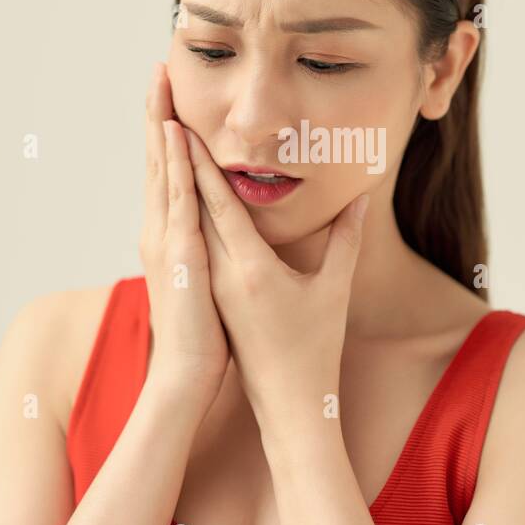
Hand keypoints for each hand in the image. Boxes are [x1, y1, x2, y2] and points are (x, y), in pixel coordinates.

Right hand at [138, 62, 229, 402]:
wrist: (191, 376)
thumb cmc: (210, 335)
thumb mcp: (218, 281)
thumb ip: (223, 251)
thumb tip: (239, 233)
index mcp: (174, 234)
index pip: (170, 172)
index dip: (170, 132)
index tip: (173, 93)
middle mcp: (162, 230)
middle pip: (158, 160)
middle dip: (158, 113)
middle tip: (158, 69)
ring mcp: (166, 240)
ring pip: (162, 170)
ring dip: (162, 124)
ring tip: (161, 83)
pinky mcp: (179, 255)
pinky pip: (178, 200)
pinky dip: (176, 164)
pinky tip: (178, 133)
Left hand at [181, 126, 369, 425]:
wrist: (287, 405)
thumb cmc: (315, 350)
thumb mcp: (334, 291)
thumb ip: (347, 241)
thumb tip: (361, 198)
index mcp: (250, 271)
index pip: (219, 206)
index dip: (200, 164)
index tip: (183, 128)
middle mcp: (222, 276)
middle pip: (194, 208)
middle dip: (178, 163)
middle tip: (164, 119)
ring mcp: (213, 288)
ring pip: (189, 226)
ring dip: (178, 185)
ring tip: (165, 148)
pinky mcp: (212, 297)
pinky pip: (195, 246)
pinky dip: (187, 215)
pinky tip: (180, 198)